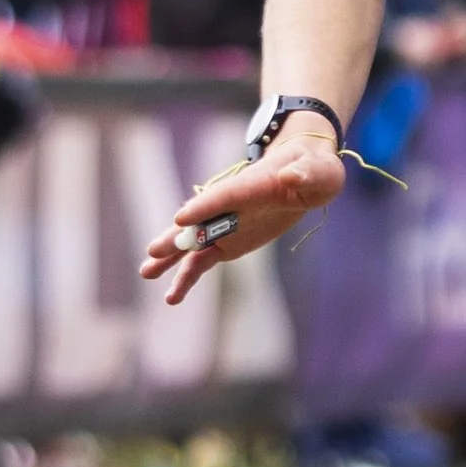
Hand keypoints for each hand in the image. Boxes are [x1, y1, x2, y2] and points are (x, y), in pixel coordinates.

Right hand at [139, 123, 343, 304]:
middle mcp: (230, 206)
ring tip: (146, 273)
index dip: (203, 207)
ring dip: (170, 259)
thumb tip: (292, 176)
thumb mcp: (319, 171)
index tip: (180, 219)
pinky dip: (187, 277)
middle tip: (153, 252)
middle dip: (176, 236)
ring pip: (192, 244)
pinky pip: (202, 261)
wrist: (305, 174)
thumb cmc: (314, 169)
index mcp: (251, 185)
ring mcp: (225, 224)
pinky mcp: (227, 243)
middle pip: (198, 221)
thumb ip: (305, 174)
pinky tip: (172, 297)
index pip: (223, 196)